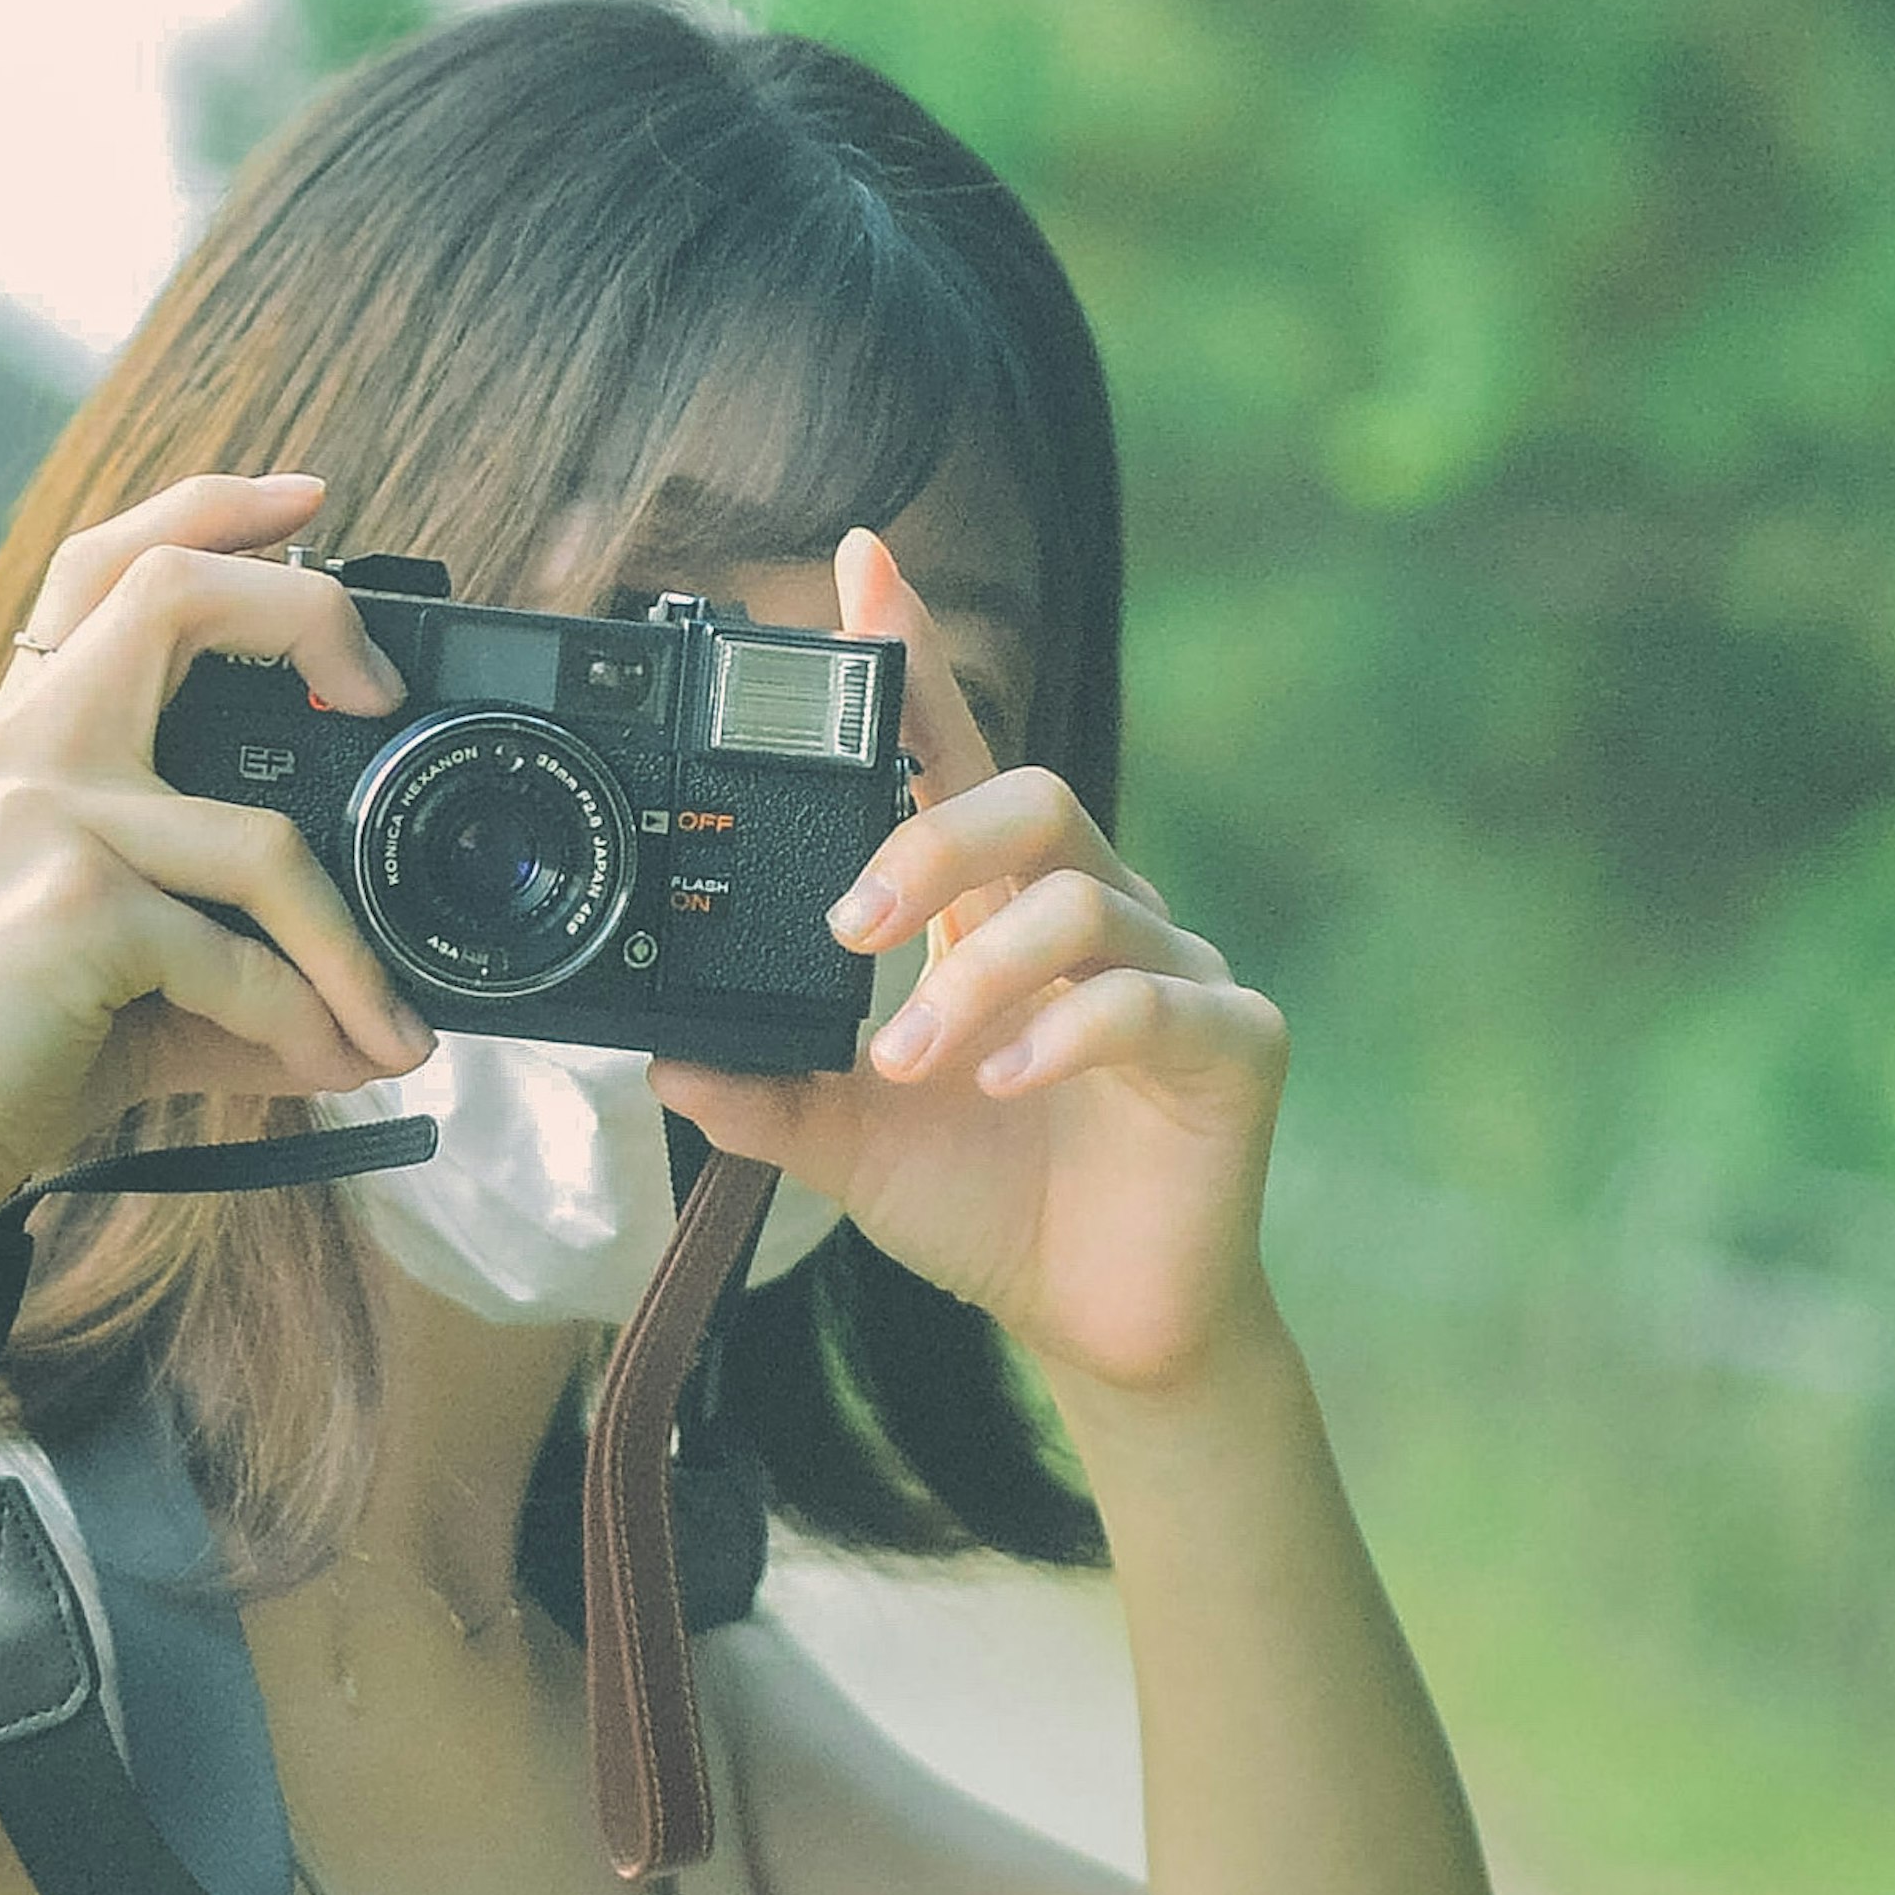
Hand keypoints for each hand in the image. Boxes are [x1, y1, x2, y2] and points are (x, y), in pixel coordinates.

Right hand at [0, 473, 433, 1218]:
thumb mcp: (115, 981)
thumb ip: (233, 971)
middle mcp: (30, 754)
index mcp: (30, 740)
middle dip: (306, 608)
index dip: (214, 509)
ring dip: (353, 954)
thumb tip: (370, 1026)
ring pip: (267, 846)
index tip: (308, 500)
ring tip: (395, 1033)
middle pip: (173, 590)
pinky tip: (332, 1072)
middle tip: (378, 690)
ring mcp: (47, 821)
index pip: (111, 567)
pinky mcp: (73, 910)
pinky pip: (241, 963)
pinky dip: (304, 1025)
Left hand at [652, 528, 1290, 1402]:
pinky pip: (1151, 1002)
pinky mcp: (1232, 1043)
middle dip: (932, 841)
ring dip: (976, 976)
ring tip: (911, 1061)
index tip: (859, 566)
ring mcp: (1173, 969)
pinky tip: (1003, 1081)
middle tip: (848, 929)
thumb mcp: (855, 1148)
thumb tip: (661, 1060)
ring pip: (1077, 900)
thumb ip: (770, 1097)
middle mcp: (1094, 912)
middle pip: (1031, 796)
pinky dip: (1063, 1033)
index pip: (956, 752)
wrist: (1107, 1328)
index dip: (917, 658)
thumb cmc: (994, 1208)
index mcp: (1000, 908)